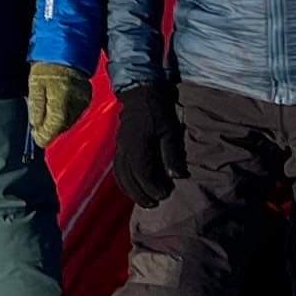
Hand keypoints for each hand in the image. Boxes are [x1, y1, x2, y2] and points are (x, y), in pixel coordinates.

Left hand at [25, 62, 92, 143]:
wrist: (67, 49)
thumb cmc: (47, 65)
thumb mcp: (35, 84)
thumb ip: (36, 107)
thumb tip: (36, 126)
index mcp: (61, 98)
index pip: (54, 125)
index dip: (45, 135)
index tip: (37, 139)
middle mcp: (75, 102)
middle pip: (63, 126)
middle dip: (50, 131)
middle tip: (39, 130)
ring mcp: (84, 101)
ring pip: (70, 122)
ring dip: (58, 124)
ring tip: (46, 121)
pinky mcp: (87, 98)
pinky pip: (76, 114)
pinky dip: (66, 116)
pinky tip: (58, 112)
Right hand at [110, 82, 186, 207]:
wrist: (141, 92)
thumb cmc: (158, 110)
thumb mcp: (170, 130)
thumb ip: (172, 154)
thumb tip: (178, 176)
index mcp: (138, 146)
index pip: (143, 174)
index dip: (153, 188)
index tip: (166, 194)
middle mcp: (125, 149)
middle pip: (129, 179)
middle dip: (142, 194)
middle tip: (155, 204)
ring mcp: (119, 148)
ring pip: (121, 176)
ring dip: (131, 191)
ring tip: (144, 200)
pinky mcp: (119, 147)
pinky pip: (118, 169)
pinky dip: (124, 181)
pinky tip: (132, 187)